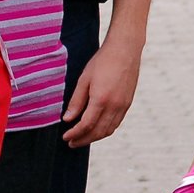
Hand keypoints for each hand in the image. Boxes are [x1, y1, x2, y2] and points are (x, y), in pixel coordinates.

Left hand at [62, 32, 141, 146]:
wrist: (125, 49)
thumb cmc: (103, 61)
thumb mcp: (84, 79)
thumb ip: (76, 101)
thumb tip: (68, 119)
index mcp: (101, 99)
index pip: (86, 125)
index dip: (75, 134)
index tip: (65, 137)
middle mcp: (115, 105)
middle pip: (98, 132)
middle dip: (84, 140)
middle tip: (72, 143)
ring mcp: (123, 105)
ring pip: (109, 130)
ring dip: (95, 137)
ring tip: (83, 138)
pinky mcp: (128, 102)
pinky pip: (116, 123)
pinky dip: (105, 130)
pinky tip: (97, 128)